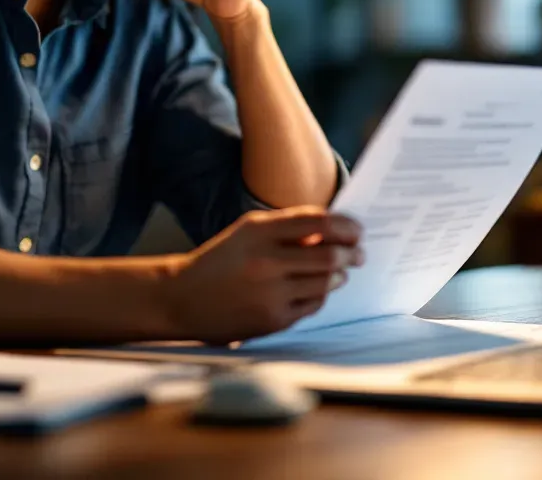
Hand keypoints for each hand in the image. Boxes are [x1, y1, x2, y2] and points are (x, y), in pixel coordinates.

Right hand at [163, 206, 363, 344]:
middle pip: (329, 256)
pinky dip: (320, 294)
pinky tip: (317, 288)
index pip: (318, 222)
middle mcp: (266, 260)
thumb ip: (287, 229)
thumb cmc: (221, 260)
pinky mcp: (273, 320)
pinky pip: (313, 305)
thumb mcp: (248, 232)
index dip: (345, 226)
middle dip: (351, 254)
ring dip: (339, 275)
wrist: (183, 297)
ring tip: (341, 271)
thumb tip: (332, 232)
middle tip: (358, 253)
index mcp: (259, 230)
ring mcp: (271, 293)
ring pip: (325, 283)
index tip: (356, 229)